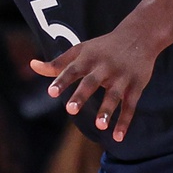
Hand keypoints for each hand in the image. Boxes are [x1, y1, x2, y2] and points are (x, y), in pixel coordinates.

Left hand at [31, 22, 160, 141]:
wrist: (140, 35)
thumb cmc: (103, 47)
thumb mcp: (80, 50)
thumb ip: (57, 63)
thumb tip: (32, 65)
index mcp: (88, 58)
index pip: (72, 69)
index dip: (62, 80)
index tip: (51, 92)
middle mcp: (104, 67)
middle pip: (91, 82)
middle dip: (81, 95)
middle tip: (70, 109)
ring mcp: (121, 77)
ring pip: (114, 95)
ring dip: (107, 110)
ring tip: (99, 126)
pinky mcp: (136, 86)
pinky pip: (130, 105)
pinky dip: (125, 121)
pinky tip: (118, 137)